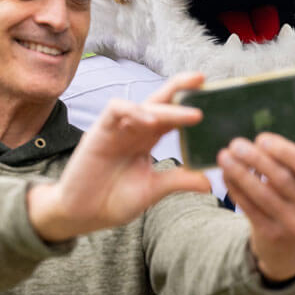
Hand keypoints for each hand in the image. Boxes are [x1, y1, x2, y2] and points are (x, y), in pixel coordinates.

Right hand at [27, 73, 211, 241]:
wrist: (81, 215)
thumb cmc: (113, 200)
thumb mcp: (152, 190)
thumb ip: (178, 181)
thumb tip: (210, 183)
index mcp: (147, 139)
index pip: (171, 114)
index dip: (188, 102)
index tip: (213, 94)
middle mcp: (134, 129)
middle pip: (159, 100)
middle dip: (179, 87)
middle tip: (202, 79)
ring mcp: (116, 129)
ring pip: (142, 104)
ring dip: (166, 107)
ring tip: (190, 115)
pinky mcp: (98, 132)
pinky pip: (115, 110)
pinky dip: (134, 111)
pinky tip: (150, 121)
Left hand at [218, 133, 294, 281]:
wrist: (288, 250)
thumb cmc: (291, 204)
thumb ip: (286, 165)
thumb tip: (255, 143)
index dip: (282, 150)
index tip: (261, 139)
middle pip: (281, 178)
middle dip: (256, 158)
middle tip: (235, 144)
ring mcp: (293, 224)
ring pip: (262, 193)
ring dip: (240, 172)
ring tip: (224, 157)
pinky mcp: (272, 235)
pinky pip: (250, 208)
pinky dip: (236, 189)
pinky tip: (226, 176)